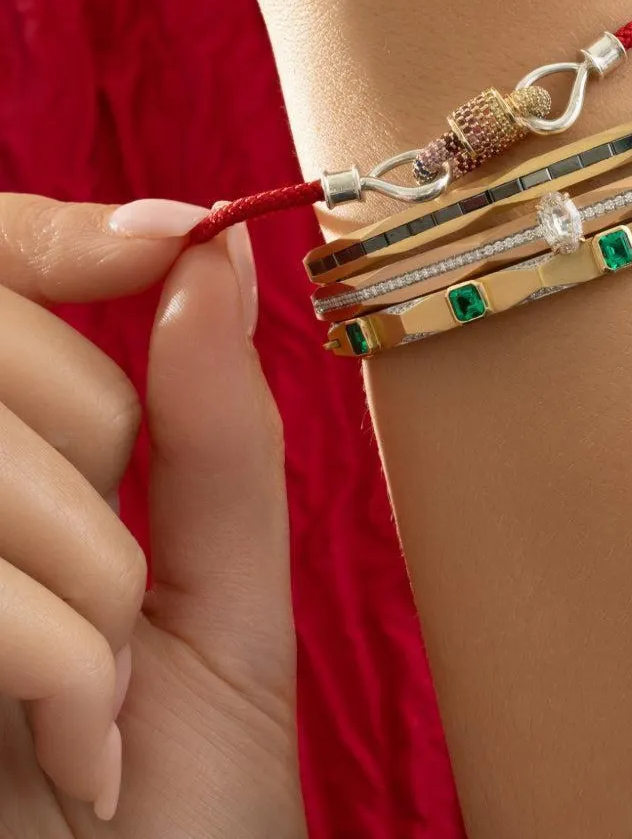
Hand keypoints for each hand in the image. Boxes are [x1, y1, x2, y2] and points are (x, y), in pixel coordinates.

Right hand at [0, 195, 305, 838]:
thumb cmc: (185, 794)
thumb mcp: (222, 593)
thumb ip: (214, 426)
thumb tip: (210, 246)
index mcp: (1, 454)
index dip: (59, 235)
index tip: (175, 242)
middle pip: (7, 348)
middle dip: (103, 454)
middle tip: (125, 599)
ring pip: (2, 461)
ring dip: (89, 593)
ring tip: (101, 698)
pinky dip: (62, 668)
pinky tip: (76, 748)